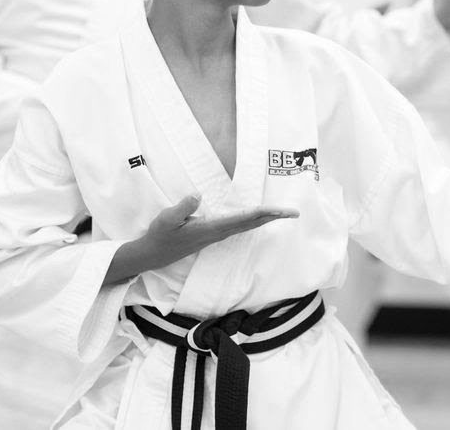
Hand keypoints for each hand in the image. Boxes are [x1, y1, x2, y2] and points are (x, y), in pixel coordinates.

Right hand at [104, 196, 298, 284]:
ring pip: (248, 225)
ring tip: (282, 213)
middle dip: (273, 217)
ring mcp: (217, 234)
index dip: (264, 213)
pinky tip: (259, 218)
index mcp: (212, 227)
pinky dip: (253, 220)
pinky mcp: (214, 233)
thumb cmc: (161, 235)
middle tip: (294, 212)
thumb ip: (183, 207)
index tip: (281, 211)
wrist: (155, 254)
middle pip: (252, 223)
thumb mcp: (167, 219)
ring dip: (266, 218)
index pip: (244, 218)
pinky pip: (240, 226)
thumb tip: (198, 195)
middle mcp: (219, 232)